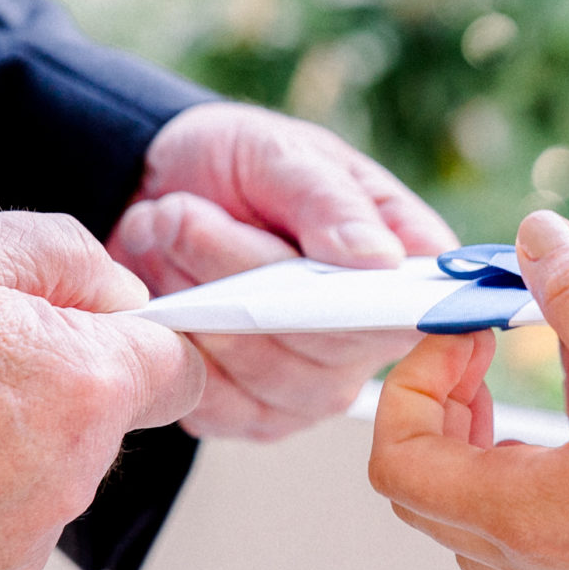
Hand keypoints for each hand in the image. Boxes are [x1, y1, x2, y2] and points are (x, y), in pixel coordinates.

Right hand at [0, 212, 203, 569]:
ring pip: (40, 495)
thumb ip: (70, 258)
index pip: (177, 373)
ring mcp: (13, 552)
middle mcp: (65, 482)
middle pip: (99, 435)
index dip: (137, 347)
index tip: (96, 339)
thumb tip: (123, 296)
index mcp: (85, 388)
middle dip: (52, 400)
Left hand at [111, 102, 455, 440]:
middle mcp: (369, 341)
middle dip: (239, 271)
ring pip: (259, 365)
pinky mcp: (252, 414)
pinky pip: (214, 401)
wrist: (162, 198)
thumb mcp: (282, 155)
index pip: (409, 309)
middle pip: (323, 341)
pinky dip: (175, 343)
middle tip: (180, 212)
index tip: (299, 268)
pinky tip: (159, 292)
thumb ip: (329, 202)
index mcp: (402, 270)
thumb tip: (379, 260)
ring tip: (162, 230)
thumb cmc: (242, 168)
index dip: (365, 302)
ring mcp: (312, 387)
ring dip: (198, 299)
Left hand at [369, 213, 568, 569]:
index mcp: (518, 516)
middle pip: (429, 488)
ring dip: (498, 438)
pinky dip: (553, 463)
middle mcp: (536, 560)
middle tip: (488, 353)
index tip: (469, 333)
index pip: (397, 456)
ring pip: (489, 511)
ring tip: (561, 376)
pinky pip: (550, 523)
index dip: (414, 381)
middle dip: (444, 408)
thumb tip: (535, 237)